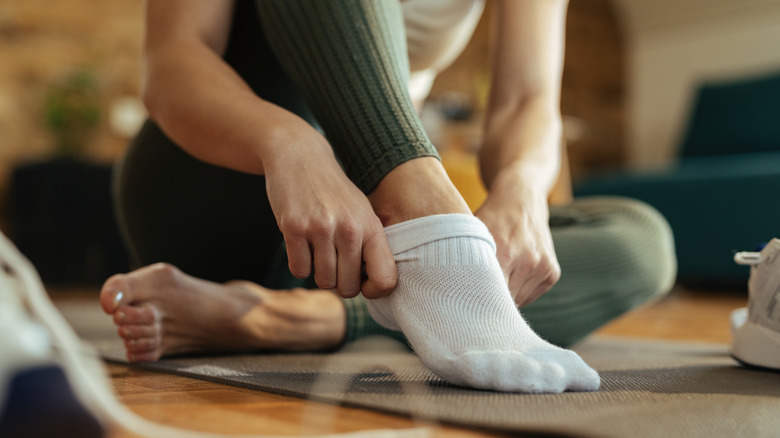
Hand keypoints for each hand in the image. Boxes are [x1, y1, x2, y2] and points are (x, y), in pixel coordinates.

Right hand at [263, 127, 395, 298]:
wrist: (300, 157)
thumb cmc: (334, 192)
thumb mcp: (362, 213)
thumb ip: (370, 246)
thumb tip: (375, 287)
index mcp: (371, 227)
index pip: (385, 279)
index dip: (374, 291)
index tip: (363, 283)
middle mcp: (349, 229)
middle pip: (348, 288)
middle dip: (339, 283)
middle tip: (334, 264)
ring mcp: (321, 229)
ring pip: (323, 281)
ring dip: (318, 273)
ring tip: (318, 251)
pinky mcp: (294, 228)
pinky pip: (299, 270)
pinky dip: (299, 264)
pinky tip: (301, 245)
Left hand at [475, 172, 559, 306]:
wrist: (522, 199)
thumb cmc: (491, 217)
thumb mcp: (472, 233)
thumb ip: (463, 260)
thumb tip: (445, 289)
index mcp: (504, 251)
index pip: (489, 294)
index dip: (475, 302)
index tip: (465, 305)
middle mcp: (528, 260)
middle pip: (503, 300)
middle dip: (488, 301)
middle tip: (475, 298)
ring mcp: (543, 267)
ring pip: (517, 301)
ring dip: (505, 297)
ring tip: (495, 279)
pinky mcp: (552, 273)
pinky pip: (531, 296)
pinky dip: (518, 291)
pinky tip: (511, 275)